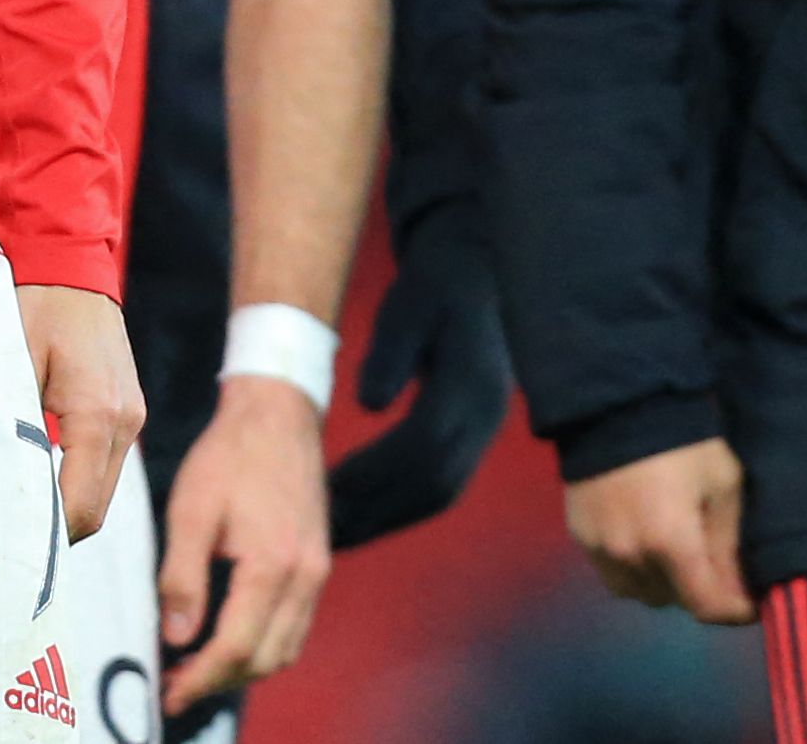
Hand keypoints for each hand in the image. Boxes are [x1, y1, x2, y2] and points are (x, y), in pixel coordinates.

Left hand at [20, 283, 145, 541]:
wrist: (68, 264)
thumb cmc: (31, 307)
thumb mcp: (9, 361)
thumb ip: (8, 422)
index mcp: (96, 414)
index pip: (80, 504)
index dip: (49, 537)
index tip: (13, 553)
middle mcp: (124, 421)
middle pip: (97, 507)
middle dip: (60, 530)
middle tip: (12, 545)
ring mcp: (132, 416)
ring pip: (104, 488)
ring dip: (71, 506)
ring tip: (23, 517)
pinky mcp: (129, 410)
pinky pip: (107, 463)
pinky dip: (80, 481)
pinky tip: (45, 482)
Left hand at [158, 376, 330, 711]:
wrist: (277, 416)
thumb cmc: (229, 456)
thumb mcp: (190, 510)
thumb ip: (182, 577)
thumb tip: (176, 637)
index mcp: (271, 565)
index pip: (235, 647)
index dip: (200, 679)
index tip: (169, 694)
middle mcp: (304, 578)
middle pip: (265, 660)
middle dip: (220, 682)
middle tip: (176, 685)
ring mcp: (316, 574)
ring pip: (285, 650)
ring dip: (243, 669)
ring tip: (197, 669)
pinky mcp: (317, 566)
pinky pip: (295, 627)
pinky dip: (263, 645)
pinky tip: (230, 637)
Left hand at [326, 206, 512, 548]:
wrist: (479, 273)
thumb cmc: (436, 284)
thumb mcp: (411, 303)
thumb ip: (391, 350)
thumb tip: (368, 402)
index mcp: (471, 382)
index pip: (424, 442)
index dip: (374, 471)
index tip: (324, 488)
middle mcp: (486, 416)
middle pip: (433, 483)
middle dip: (376, 510)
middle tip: (320, 528)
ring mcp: (484, 431)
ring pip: (438, 494)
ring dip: (386, 518)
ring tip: (332, 533)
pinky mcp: (473, 439)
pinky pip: (439, 487)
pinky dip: (399, 508)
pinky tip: (360, 515)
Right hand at [563, 436, 750, 624]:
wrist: (619, 404)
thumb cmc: (683, 443)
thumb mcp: (723, 486)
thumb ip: (730, 546)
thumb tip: (741, 592)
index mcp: (671, 544)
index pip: (707, 606)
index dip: (735, 610)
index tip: (749, 601)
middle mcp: (631, 556)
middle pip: (674, 601)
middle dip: (698, 591)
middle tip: (711, 563)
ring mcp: (599, 549)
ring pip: (640, 593)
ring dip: (662, 583)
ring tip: (673, 554)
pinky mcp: (580, 536)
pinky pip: (613, 573)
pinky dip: (633, 568)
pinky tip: (642, 539)